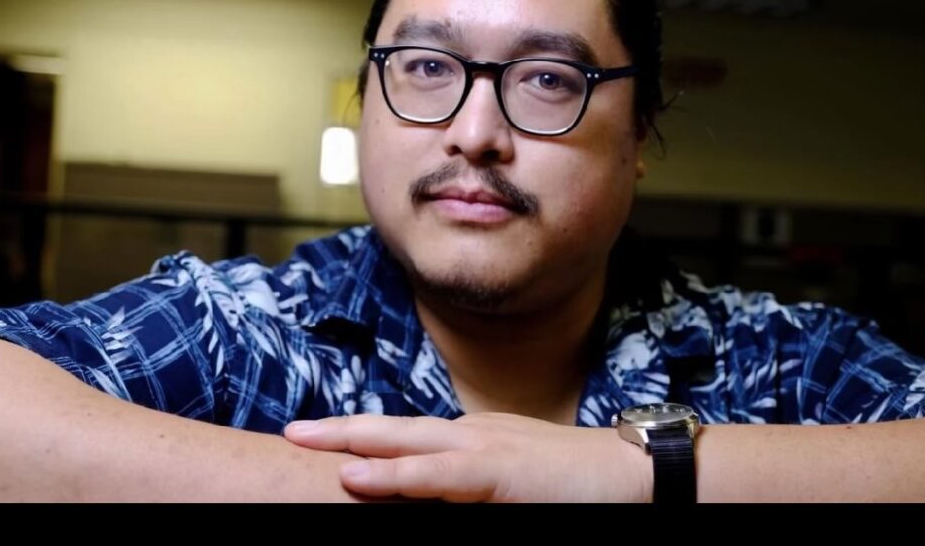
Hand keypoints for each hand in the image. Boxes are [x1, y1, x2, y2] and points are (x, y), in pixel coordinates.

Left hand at [284, 412, 649, 501]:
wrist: (632, 474)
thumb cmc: (574, 482)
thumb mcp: (512, 479)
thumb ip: (471, 484)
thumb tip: (434, 495)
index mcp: (471, 438)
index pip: (405, 436)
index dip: (362, 435)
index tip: (321, 437)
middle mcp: (470, 435)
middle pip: (393, 430)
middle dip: (340, 430)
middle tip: (292, 430)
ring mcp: (483, 447)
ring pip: (405, 443)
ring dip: (353, 442)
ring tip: (306, 439)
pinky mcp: (498, 471)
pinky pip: (435, 475)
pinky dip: (394, 476)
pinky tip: (359, 477)